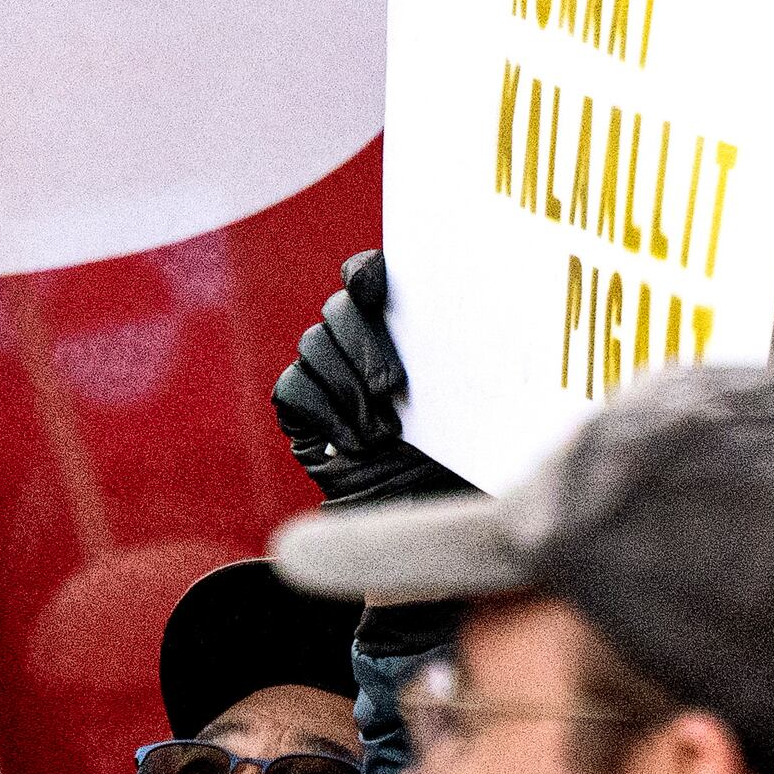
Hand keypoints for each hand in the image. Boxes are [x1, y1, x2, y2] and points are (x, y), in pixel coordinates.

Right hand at [275, 252, 466, 512]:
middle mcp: (355, 333)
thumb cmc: (451, 450)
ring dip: (348, 387)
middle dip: (364, 346)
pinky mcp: (299, 400)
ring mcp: (322, 364)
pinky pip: (294, 388)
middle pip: (339, 308)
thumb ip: (463, 364)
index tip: (373, 288)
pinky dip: (326, 414)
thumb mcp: (469, 405)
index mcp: (398, 318)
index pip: (370, 273)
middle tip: (391, 389)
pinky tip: (355, 442)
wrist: (418, 501)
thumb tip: (479, 318)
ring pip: (313, 343)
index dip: (366, 272)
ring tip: (383, 431)